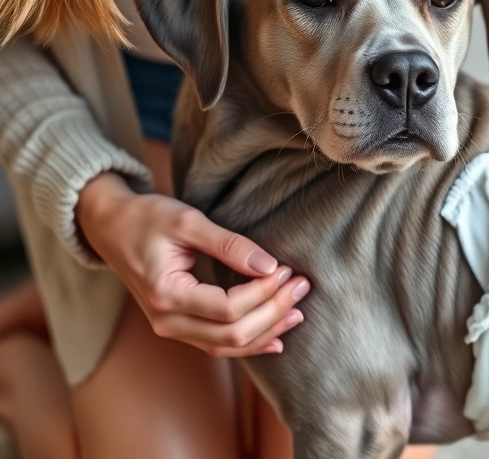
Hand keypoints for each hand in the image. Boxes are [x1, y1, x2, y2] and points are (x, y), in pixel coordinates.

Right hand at [75, 173, 309, 355]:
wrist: (111, 227)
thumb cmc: (146, 218)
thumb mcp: (188, 221)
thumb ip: (229, 244)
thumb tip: (270, 265)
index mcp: (165, 293)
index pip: (228, 307)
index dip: (264, 293)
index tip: (287, 269)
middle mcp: (165, 320)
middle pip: (232, 333)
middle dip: (273, 312)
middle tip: (301, 286)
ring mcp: (170, 328)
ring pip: (227, 346)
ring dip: (266, 332)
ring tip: (298, 312)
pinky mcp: (179, 326)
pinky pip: (217, 345)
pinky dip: (248, 343)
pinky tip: (275, 339)